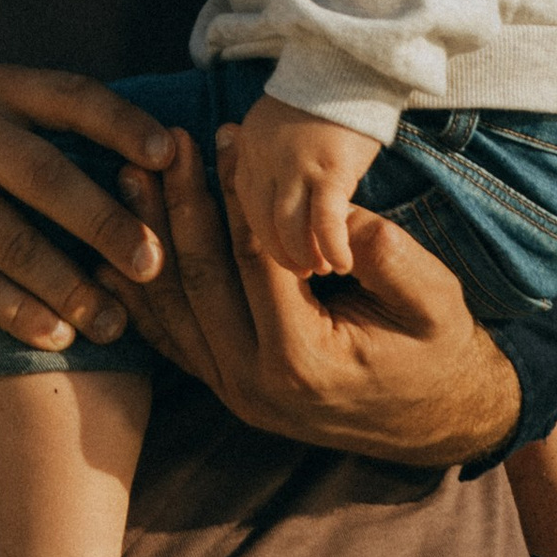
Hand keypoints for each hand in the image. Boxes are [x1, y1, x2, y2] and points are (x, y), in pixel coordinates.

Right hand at [0, 68, 179, 353]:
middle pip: (43, 175)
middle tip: (153, 263)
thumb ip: (52, 128)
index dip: (119, 121)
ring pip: (9, 239)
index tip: (168, 153)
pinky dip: (16, 309)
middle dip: (102, 221)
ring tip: (114, 322)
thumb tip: (160, 167)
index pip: (68, 96)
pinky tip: (55, 333)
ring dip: (67, 285)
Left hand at [104, 122, 519, 467]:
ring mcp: (235, 393)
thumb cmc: (438, 350)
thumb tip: (327, 205)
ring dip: (150, 239)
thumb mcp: (431, 296)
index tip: (221, 135)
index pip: (254, 259)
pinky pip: (172, 337)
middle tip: (159, 148)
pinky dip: (144, 291)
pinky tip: (118, 246)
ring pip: (174, 308)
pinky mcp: (226, 389)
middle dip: (178, 204)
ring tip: (131, 178)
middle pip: (201, 279)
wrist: (439, 422)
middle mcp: (256, 384)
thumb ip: (382, 249)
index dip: (236, 191)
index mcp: (305, 360)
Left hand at [229, 89, 381, 278]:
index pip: (245, 203)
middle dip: (281, 254)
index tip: (279, 255)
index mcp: (250, 145)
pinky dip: (332, 247)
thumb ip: (273, 157)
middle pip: (261, 221)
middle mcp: (264, 156)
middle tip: (302, 272)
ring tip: (324, 269)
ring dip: (306, 255)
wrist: (352, 62)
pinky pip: (325, 222)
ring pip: (289, 228)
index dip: (262, 235)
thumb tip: (278, 197)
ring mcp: (295, 163)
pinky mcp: (328, 169)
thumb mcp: (285, 125)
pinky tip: (344, 262)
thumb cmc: (328, 98)